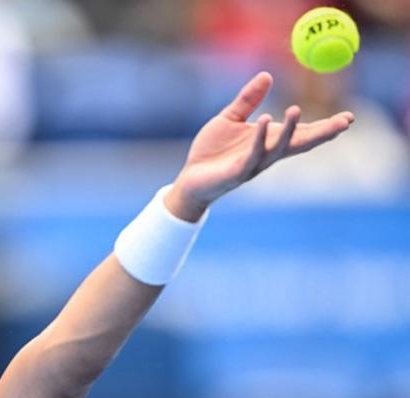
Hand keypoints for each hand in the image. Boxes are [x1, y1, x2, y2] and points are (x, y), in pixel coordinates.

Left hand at [165, 71, 354, 220]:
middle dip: (322, 133)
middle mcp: (267, 154)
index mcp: (269, 141)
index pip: (302, 133)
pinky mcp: (238, 171)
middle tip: (345, 122)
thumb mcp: (230, 119)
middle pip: (300, 143)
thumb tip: (267, 75)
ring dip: (289, 130)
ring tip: (297, 108)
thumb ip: (248, 99)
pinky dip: (259, 137)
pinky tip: (265, 120)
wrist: (191, 179)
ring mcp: (254, 164)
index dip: (324, 126)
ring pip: (278, 148)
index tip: (349, 117)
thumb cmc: (212, 152)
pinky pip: (252, 153)